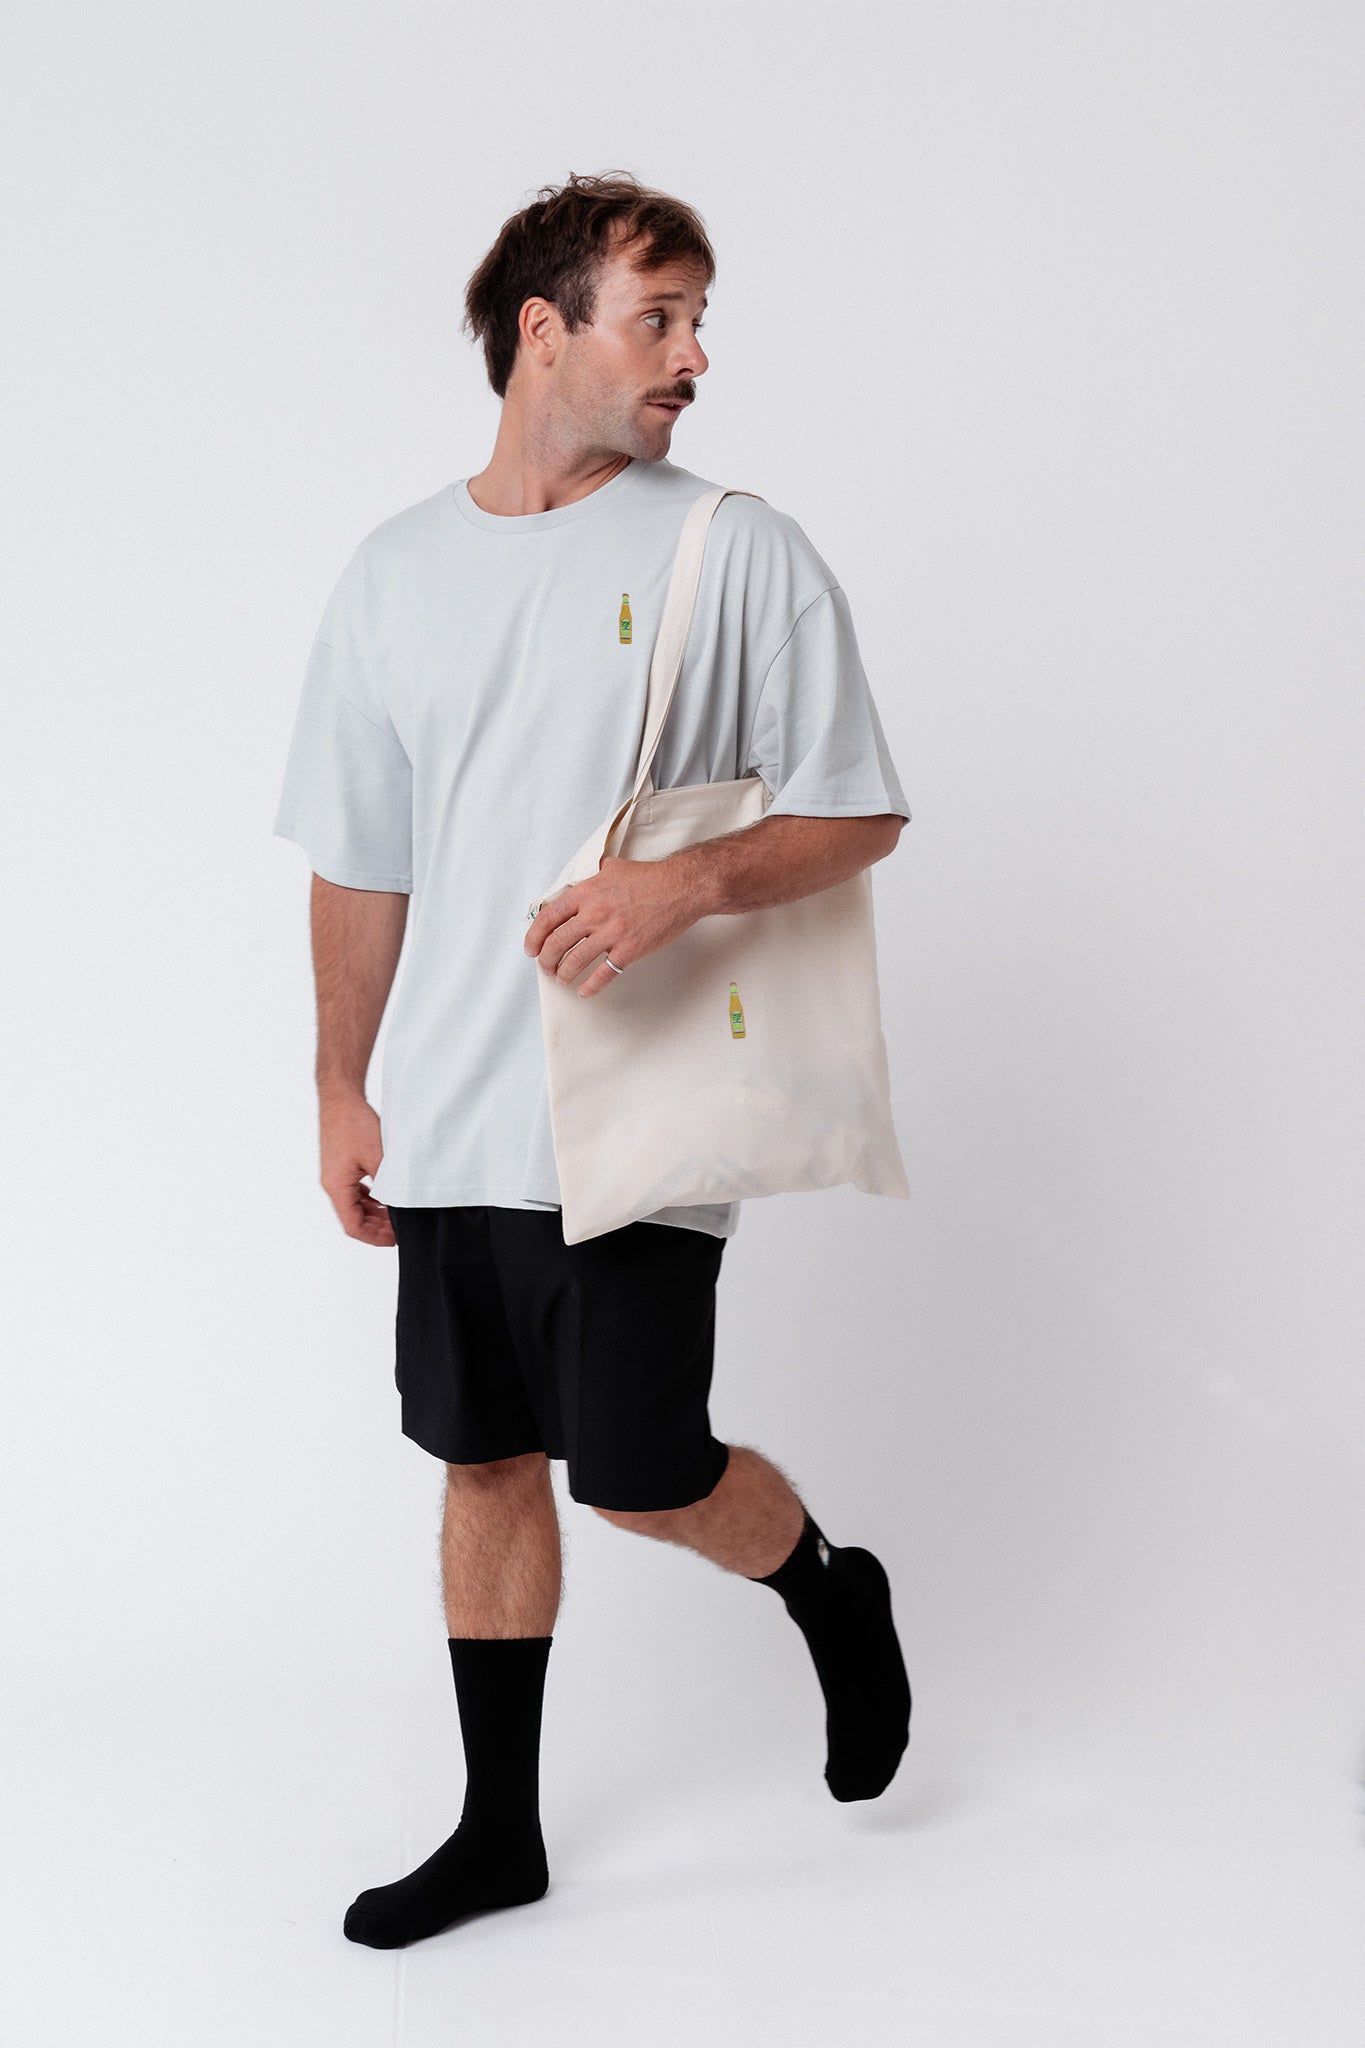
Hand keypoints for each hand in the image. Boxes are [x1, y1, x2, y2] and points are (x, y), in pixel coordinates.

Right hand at [319, 1093, 394, 1245]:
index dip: (375, 1237)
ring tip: (396, 1215)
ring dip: (374, 1212)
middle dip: (377, 1227)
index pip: (353, 1225)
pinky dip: (370, 1198)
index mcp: (337, 1187)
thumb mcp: (378, 1158)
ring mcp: (335, 1174)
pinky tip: (385, 1196)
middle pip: (353, 1217)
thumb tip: (400, 1204)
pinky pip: (354, 1190)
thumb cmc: (354, 1124)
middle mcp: (332, 1183)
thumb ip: (388, 1184)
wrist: (341, 1098)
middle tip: (400, 1229)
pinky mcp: (340, 1164)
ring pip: (354, 1204)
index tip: (394, 1239)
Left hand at [523, 854, 701, 998]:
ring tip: (562, 979)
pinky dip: (590, 987)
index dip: (534, 937)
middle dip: (546, 961)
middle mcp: (594, 914)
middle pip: (556, 944)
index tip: (531, 948)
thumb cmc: (650, 878)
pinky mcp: (628, 950)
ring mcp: (610, 934)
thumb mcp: (613, 868)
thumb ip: (594, 876)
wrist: (681, 888)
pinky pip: (602, 975)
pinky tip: (584, 991)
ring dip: (563, 974)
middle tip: (546, 966)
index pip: (547, 918)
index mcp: (586, 893)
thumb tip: (584, 880)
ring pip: (574, 962)